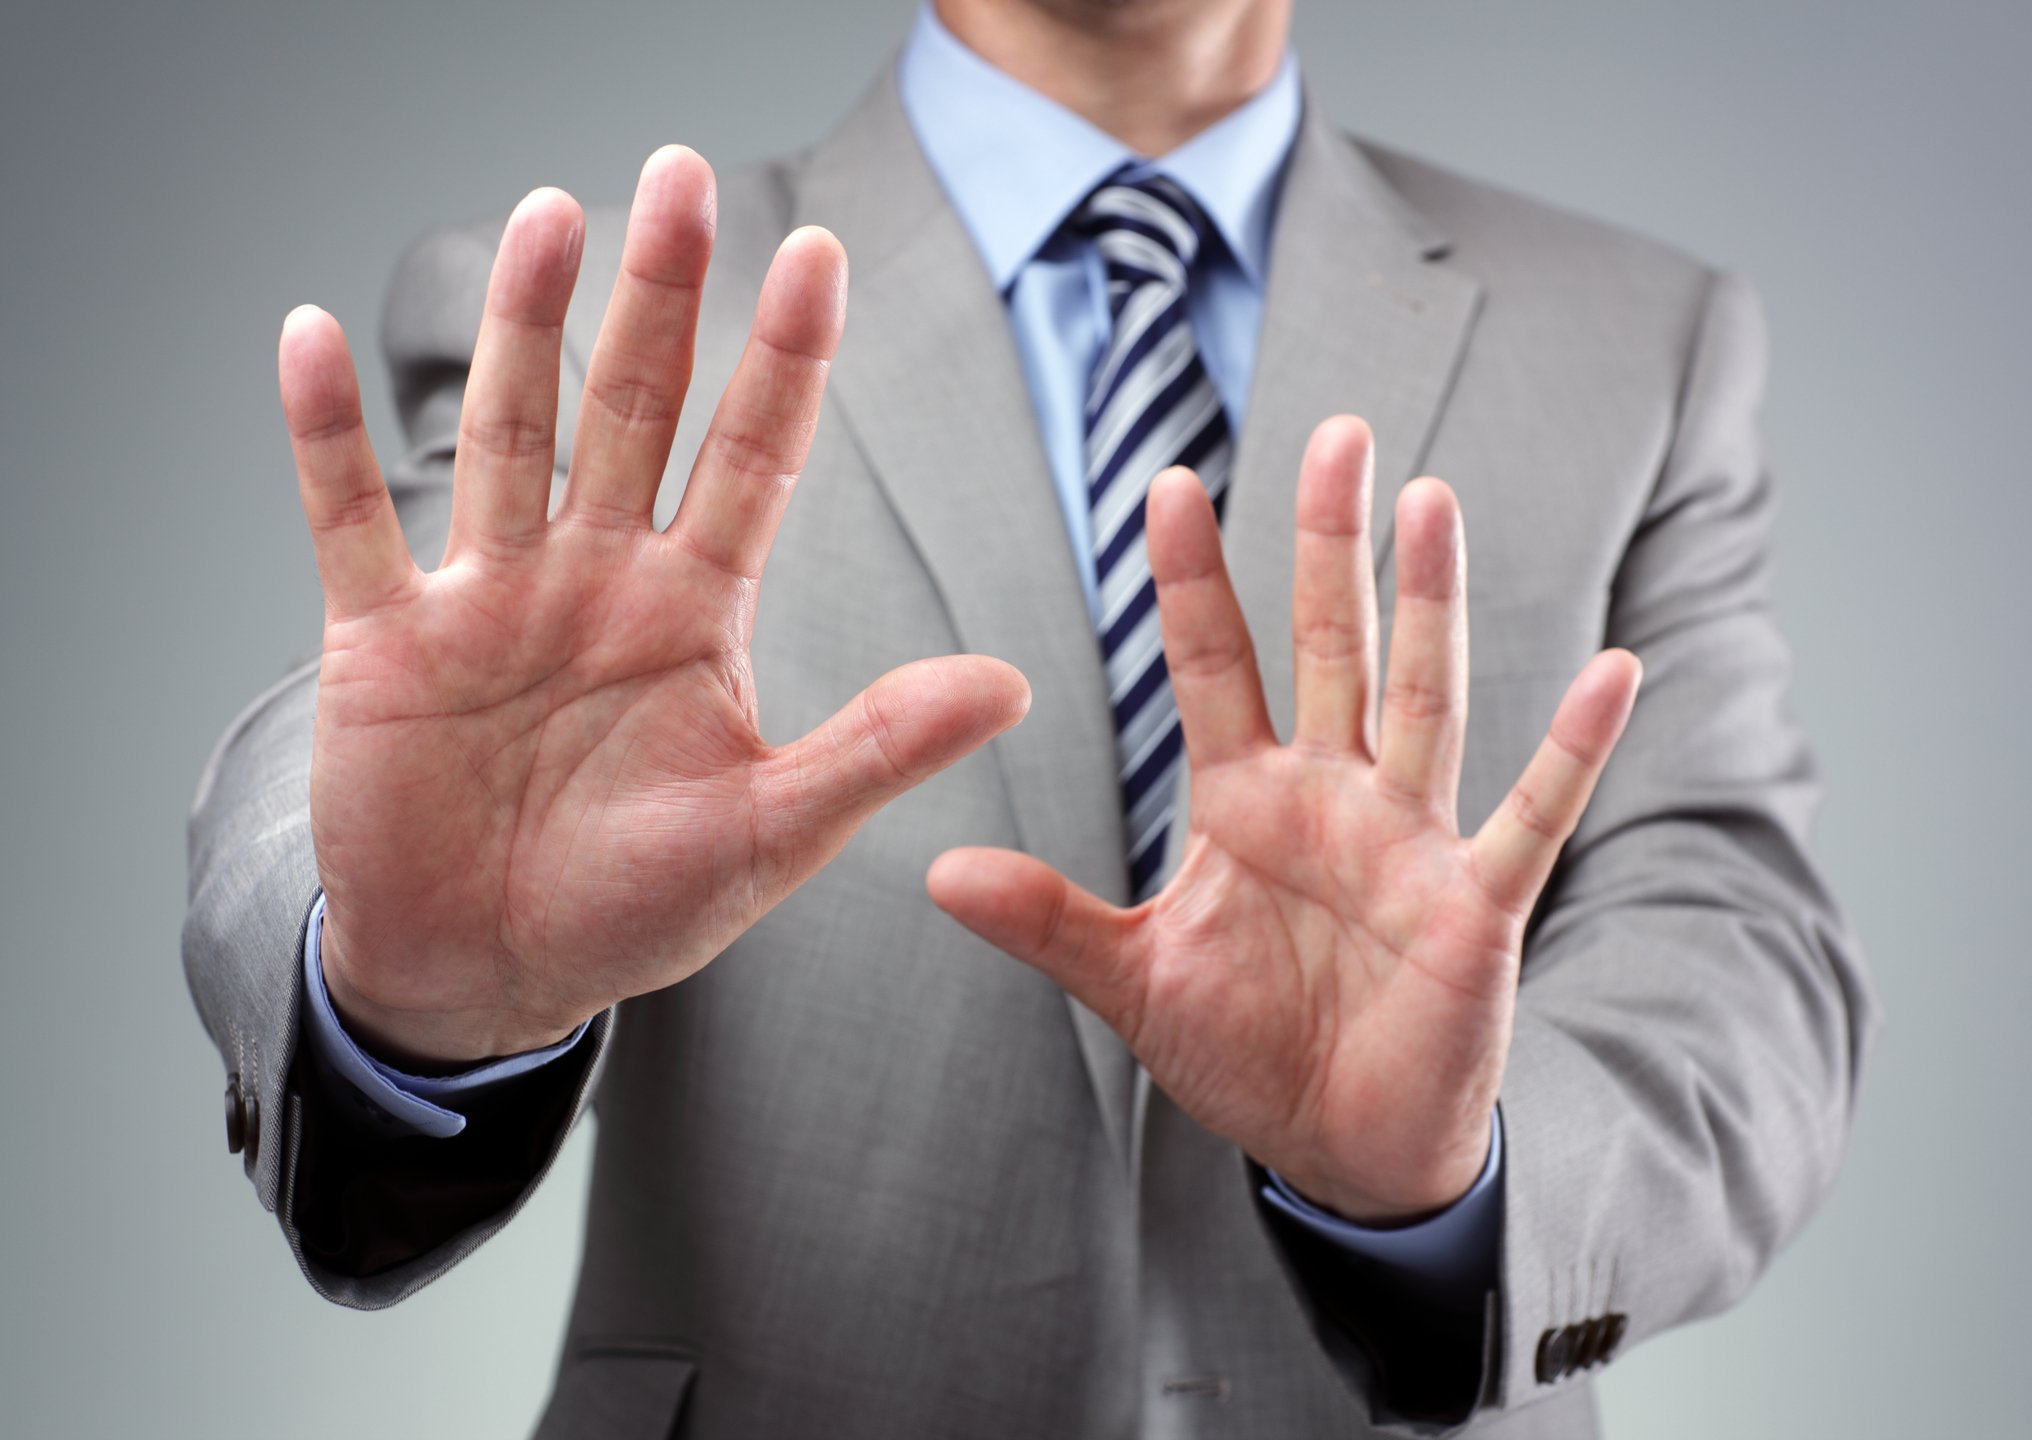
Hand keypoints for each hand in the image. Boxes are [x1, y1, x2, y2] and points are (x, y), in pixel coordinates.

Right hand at [280, 147, 1028, 1065]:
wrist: (490, 976)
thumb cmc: (634, 909)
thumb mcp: (773, 834)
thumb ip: (878, 749)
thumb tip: (1013, 686)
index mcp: (696, 613)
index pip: (753, 458)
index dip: (785, 360)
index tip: (820, 254)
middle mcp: (598, 580)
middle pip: (634, 411)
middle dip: (660, 298)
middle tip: (679, 177)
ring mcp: (490, 600)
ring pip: (508, 434)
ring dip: (521, 328)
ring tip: (547, 219)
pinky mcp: (384, 642)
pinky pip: (347, 522)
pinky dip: (324, 438)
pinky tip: (311, 341)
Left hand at [929, 417, 1640, 1222]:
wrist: (1337, 1146)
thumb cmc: (1246, 1050)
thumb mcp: (1133, 979)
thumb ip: (1047, 920)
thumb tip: (936, 868)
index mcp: (1246, 799)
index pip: (1215, 663)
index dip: (1192, 579)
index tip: (1165, 485)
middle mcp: (1332, 794)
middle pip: (1329, 643)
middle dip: (1328, 542)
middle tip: (1338, 432)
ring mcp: (1409, 838)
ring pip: (1425, 694)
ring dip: (1432, 601)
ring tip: (1432, 501)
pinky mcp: (1475, 902)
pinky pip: (1531, 813)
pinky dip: (1574, 747)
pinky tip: (1616, 668)